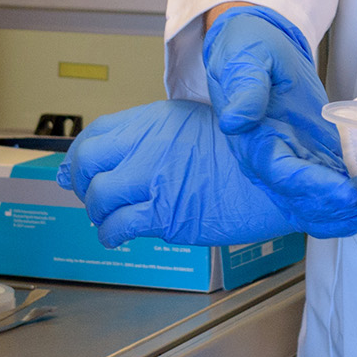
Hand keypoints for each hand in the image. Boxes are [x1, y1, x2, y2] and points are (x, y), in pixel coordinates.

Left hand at [58, 99, 295, 247]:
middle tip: (89, 197)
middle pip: (87, 162)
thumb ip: (154, 138)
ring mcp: (155, 179)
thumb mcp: (195, 128)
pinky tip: (118, 236)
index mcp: (155, 120)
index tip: (77, 169)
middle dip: (81, 183)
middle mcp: (149, 145)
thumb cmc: (245, 156)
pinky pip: (119, 226)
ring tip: (107, 219)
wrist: (279, 179)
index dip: (80, 155)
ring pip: (99, 197)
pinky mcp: (165, 214)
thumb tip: (118, 153)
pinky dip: (111, 234)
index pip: (98, 133)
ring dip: (97, 212)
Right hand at [200, 6, 356, 237]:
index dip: (317, 188)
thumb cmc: (251, 50)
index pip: (285, 176)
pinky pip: (337, 191)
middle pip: (309, 201)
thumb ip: (245, 89)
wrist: (261, 48)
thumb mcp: (246, 60)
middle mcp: (275, 165)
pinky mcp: (317, 160)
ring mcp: (297, 165)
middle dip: (348, 204)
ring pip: (325, 206)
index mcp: (256, 143)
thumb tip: (236, 120)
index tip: (348, 193)